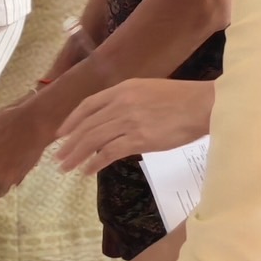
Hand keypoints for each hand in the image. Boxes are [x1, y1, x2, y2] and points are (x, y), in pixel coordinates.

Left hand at [55, 78, 215, 174]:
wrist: (203, 105)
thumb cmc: (182, 99)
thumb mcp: (149, 91)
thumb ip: (128, 102)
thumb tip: (113, 122)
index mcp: (123, 89)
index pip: (88, 105)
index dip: (72, 120)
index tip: (61, 133)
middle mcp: (121, 103)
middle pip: (87, 125)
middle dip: (69, 143)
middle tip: (58, 157)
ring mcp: (129, 121)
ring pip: (93, 140)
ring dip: (76, 155)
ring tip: (65, 167)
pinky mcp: (139, 139)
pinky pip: (109, 153)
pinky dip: (95, 163)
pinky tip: (87, 172)